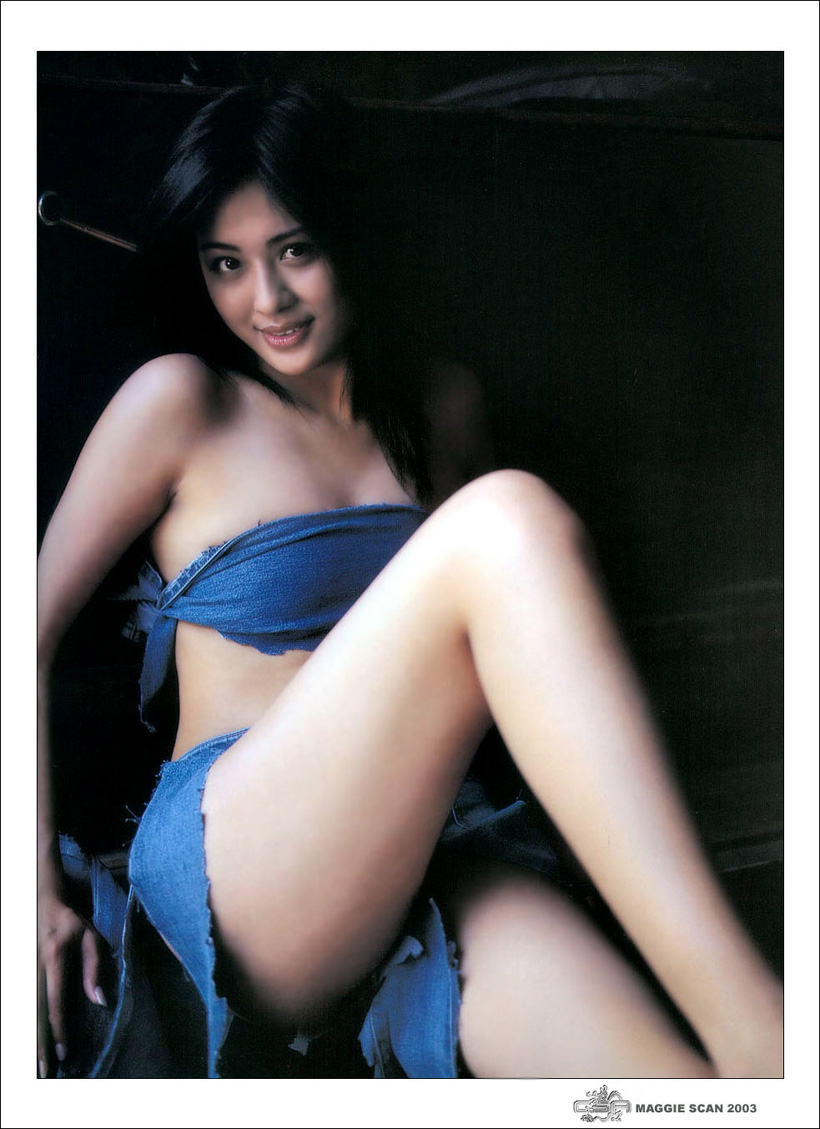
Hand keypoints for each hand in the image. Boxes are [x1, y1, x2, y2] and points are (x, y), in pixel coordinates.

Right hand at [38, 892, 106, 1077]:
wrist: (42, 904)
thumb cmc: (71, 922)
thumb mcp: (90, 938)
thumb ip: (94, 968)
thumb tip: (100, 1001)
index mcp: (53, 958)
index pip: (55, 1001)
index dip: (58, 1029)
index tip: (63, 1051)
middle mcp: (33, 968)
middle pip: (34, 1013)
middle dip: (38, 1044)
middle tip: (44, 1071)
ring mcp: (23, 971)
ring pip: (25, 1012)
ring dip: (30, 1039)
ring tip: (37, 1064)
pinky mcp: (19, 975)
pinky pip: (22, 1006)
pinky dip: (26, 1025)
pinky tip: (32, 1041)